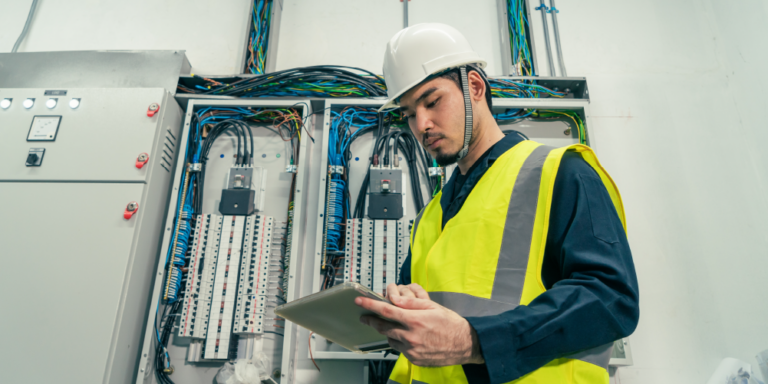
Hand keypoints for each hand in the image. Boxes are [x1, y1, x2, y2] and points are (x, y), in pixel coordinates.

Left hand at [356, 283, 483, 366]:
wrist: (466, 344)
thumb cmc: (451, 324)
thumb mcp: (433, 306)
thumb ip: (411, 303)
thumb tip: (394, 299)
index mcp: (415, 320)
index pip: (386, 311)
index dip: (370, 305)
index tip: (359, 302)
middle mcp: (411, 336)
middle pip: (383, 327)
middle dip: (372, 321)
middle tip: (365, 317)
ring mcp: (412, 350)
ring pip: (390, 339)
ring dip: (388, 332)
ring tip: (394, 327)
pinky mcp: (414, 359)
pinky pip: (400, 350)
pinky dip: (400, 342)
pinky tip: (408, 338)